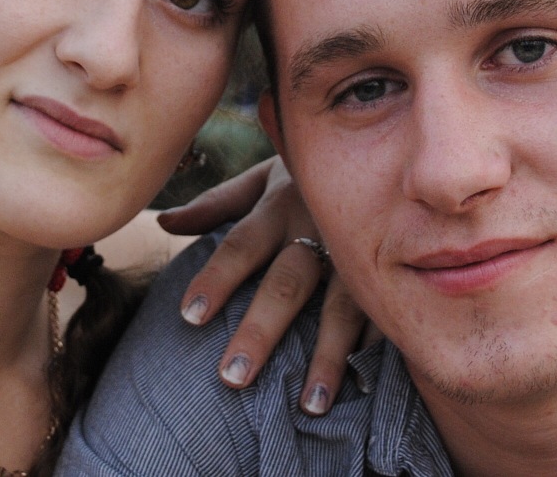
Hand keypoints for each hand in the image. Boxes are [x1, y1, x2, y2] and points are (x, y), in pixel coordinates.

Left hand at [158, 156, 369, 415]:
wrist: (386, 150)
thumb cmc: (309, 176)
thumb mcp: (263, 179)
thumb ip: (216, 203)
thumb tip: (162, 222)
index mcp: (279, 206)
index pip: (240, 245)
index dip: (216, 278)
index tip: (188, 316)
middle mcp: (318, 229)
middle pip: (286, 283)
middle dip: (261, 330)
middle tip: (232, 376)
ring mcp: (359, 254)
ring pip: (342, 307)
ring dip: (327, 357)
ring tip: (309, 406)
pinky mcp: (393, 273)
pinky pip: (387, 313)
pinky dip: (378, 350)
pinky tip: (367, 388)